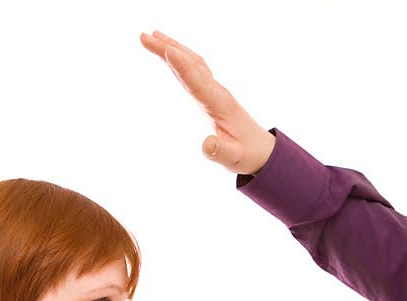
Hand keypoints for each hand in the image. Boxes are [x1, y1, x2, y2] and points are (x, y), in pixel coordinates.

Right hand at [140, 30, 275, 174]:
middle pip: (191, 64)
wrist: (263, 150)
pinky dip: (179, 58)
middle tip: (144, 36)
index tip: (166, 50)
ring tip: (150, 36)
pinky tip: (168, 52)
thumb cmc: (248, 154)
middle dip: (168, 48)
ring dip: (171, 47)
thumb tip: (205, 145)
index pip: (198, 81)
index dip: (182, 66)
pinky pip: (193, 69)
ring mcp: (214, 91)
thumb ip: (219, 152)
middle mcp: (217, 92)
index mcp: (220, 105)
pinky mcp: (210, 94)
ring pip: (192, 62)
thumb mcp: (234, 158)